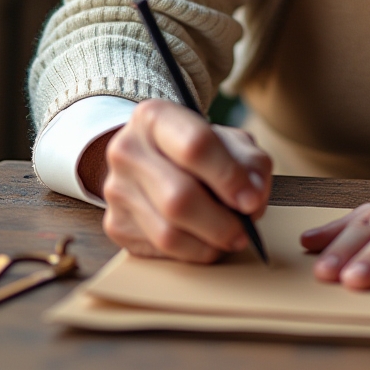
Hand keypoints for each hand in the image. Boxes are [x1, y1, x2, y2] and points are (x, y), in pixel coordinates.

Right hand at [88, 100, 271, 262]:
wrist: (150, 158)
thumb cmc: (196, 148)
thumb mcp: (227, 139)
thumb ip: (249, 162)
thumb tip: (253, 198)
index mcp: (154, 117)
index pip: (195, 146)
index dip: (229, 177)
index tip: (252, 199)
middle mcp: (127, 150)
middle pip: (179, 197)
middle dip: (221, 222)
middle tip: (245, 230)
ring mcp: (117, 190)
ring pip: (168, 232)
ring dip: (209, 243)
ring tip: (230, 238)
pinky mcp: (117, 225)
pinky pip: (160, 251)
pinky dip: (192, 252)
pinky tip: (206, 241)